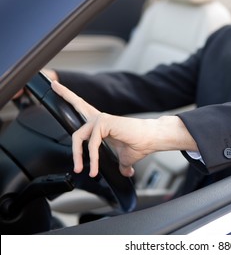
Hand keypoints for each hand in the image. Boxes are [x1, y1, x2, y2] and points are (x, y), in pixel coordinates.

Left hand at [51, 81, 197, 177]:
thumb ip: (121, 164)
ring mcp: (101, 120)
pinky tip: (95, 167)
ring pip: (79, 137)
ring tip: (82, 169)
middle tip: (53, 83)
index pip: (84, 108)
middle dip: (65, 93)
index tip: (60, 86)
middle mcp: (100, 119)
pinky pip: (92, 144)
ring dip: (79, 156)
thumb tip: (126, 173)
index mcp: (102, 124)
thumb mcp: (124, 158)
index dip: (71, 97)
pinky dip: (92, 158)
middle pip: (78, 105)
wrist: (152, 140)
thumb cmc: (141, 144)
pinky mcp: (104, 123)